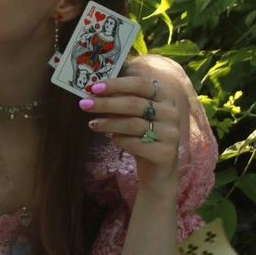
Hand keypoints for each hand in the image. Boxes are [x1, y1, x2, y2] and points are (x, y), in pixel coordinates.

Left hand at [79, 59, 187, 191]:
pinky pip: (135, 143)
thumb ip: (120, 102)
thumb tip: (93, 91)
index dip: (116, 84)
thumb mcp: (133, 116)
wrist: (157, 170)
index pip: (140, 84)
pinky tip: (111, 139)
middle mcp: (171, 113)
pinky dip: (119, 140)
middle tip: (84, 104)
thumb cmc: (141, 137)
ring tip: (92, 124)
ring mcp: (171, 133)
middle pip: (134, 103)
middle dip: (106, 103)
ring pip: (133, 124)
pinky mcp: (166, 153)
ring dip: (108, 123)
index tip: (94, 88)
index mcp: (165, 97)